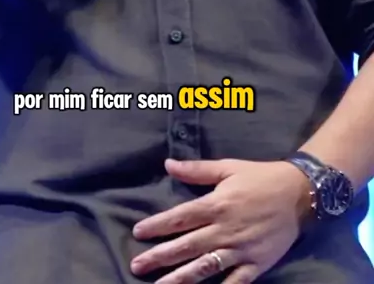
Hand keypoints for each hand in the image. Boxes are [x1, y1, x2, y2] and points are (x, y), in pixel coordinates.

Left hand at [130, 158, 312, 283]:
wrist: (299, 194)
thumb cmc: (259, 177)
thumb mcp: (228, 167)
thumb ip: (197, 170)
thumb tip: (168, 165)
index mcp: (216, 203)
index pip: (180, 217)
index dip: (157, 225)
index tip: (138, 233)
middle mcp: (225, 229)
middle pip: (187, 245)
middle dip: (160, 257)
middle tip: (136, 266)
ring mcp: (240, 250)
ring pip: (205, 267)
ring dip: (180, 278)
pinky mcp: (255, 265)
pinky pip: (235, 283)